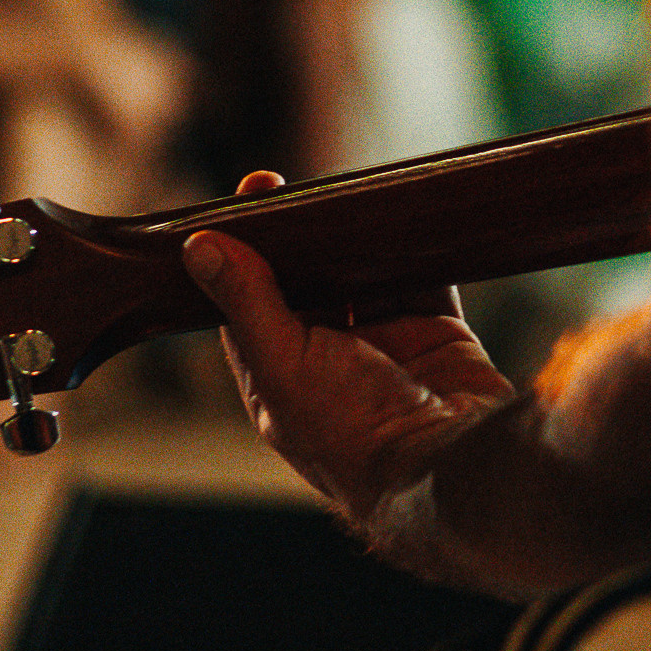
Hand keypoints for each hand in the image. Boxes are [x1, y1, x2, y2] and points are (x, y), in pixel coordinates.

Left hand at [183, 171, 516, 526]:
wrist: (450, 464)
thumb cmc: (355, 433)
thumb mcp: (285, 366)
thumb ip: (246, 303)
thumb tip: (200, 249)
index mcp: (283, 382)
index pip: (249, 306)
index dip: (243, 255)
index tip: (247, 202)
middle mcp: (332, 366)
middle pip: (306, 285)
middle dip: (297, 238)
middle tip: (288, 187)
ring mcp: (386, 349)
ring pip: (362, 278)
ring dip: (352, 241)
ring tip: (341, 192)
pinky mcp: (436, 335)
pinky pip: (422, 278)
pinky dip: (413, 248)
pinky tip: (399, 214)